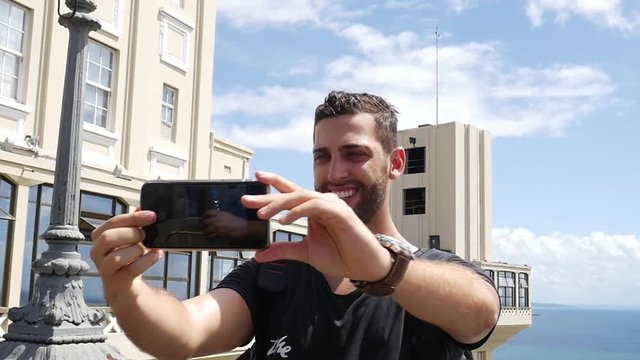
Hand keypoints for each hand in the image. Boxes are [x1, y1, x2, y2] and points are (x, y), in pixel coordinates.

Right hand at [90, 210, 162, 302]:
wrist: (124, 284)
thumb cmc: (127, 256)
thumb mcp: (130, 237)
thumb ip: (135, 223)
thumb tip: (143, 208)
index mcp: (99, 236)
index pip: (114, 222)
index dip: (134, 217)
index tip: (152, 216)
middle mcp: (97, 252)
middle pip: (108, 238)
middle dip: (131, 234)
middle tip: (145, 235)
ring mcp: (104, 268)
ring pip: (117, 256)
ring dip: (137, 250)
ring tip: (148, 248)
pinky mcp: (116, 281)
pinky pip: (132, 269)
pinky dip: (147, 260)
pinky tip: (156, 255)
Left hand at [201, 209, 248, 239]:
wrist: (244, 227)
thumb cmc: (238, 222)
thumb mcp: (228, 215)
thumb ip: (220, 216)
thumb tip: (214, 218)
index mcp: (219, 213)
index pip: (207, 213)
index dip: (204, 216)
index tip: (204, 218)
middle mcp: (217, 219)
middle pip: (204, 221)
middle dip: (203, 225)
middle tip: (204, 227)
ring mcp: (218, 226)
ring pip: (206, 230)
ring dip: (205, 232)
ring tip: (206, 233)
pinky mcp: (219, 234)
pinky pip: (210, 236)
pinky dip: (209, 237)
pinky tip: (210, 237)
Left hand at [241, 172, 391, 281]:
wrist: (365, 266)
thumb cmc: (341, 255)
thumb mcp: (305, 253)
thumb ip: (284, 250)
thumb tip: (259, 255)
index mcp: (312, 209)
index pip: (289, 194)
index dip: (272, 186)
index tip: (254, 181)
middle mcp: (321, 202)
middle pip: (291, 193)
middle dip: (267, 195)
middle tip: (247, 200)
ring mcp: (331, 205)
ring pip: (301, 197)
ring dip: (279, 204)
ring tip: (261, 214)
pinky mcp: (340, 212)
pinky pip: (315, 206)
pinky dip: (298, 212)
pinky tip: (284, 220)